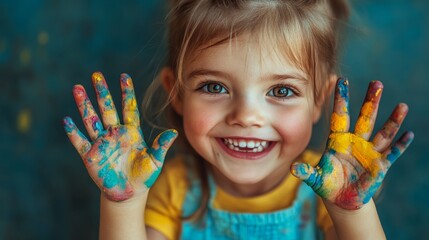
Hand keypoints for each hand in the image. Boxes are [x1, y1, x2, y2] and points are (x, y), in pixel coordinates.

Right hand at [63, 72, 176, 200]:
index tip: (124, 76)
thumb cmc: (144, 176)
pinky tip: (67, 120)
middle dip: (101, 92)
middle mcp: (115, 133)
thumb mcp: (155, 161)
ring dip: (84, 105)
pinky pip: (80, 142)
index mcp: (131, 132)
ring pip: (91, 120)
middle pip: (107, 108)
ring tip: (78, 88)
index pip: (128, 108)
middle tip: (96, 75)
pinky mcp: (90, 156)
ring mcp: (102, 143)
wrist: (129, 193)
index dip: (126, 92)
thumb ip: (161, 146)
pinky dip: (73, 132)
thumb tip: (174, 132)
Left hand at [291, 78, 413, 209]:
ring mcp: (369, 153)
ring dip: (392, 121)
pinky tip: (408, 135)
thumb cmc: (327, 184)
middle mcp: (355, 142)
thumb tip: (293, 169)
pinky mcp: (380, 166)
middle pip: (365, 118)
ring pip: (383, 133)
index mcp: (338, 140)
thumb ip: (306, 172)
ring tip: (402, 106)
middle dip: (371, 102)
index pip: (340, 116)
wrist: (341, 199)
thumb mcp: (315, 178)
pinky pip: (392, 154)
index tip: (341, 81)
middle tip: (377, 83)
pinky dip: (400, 145)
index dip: (340, 99)